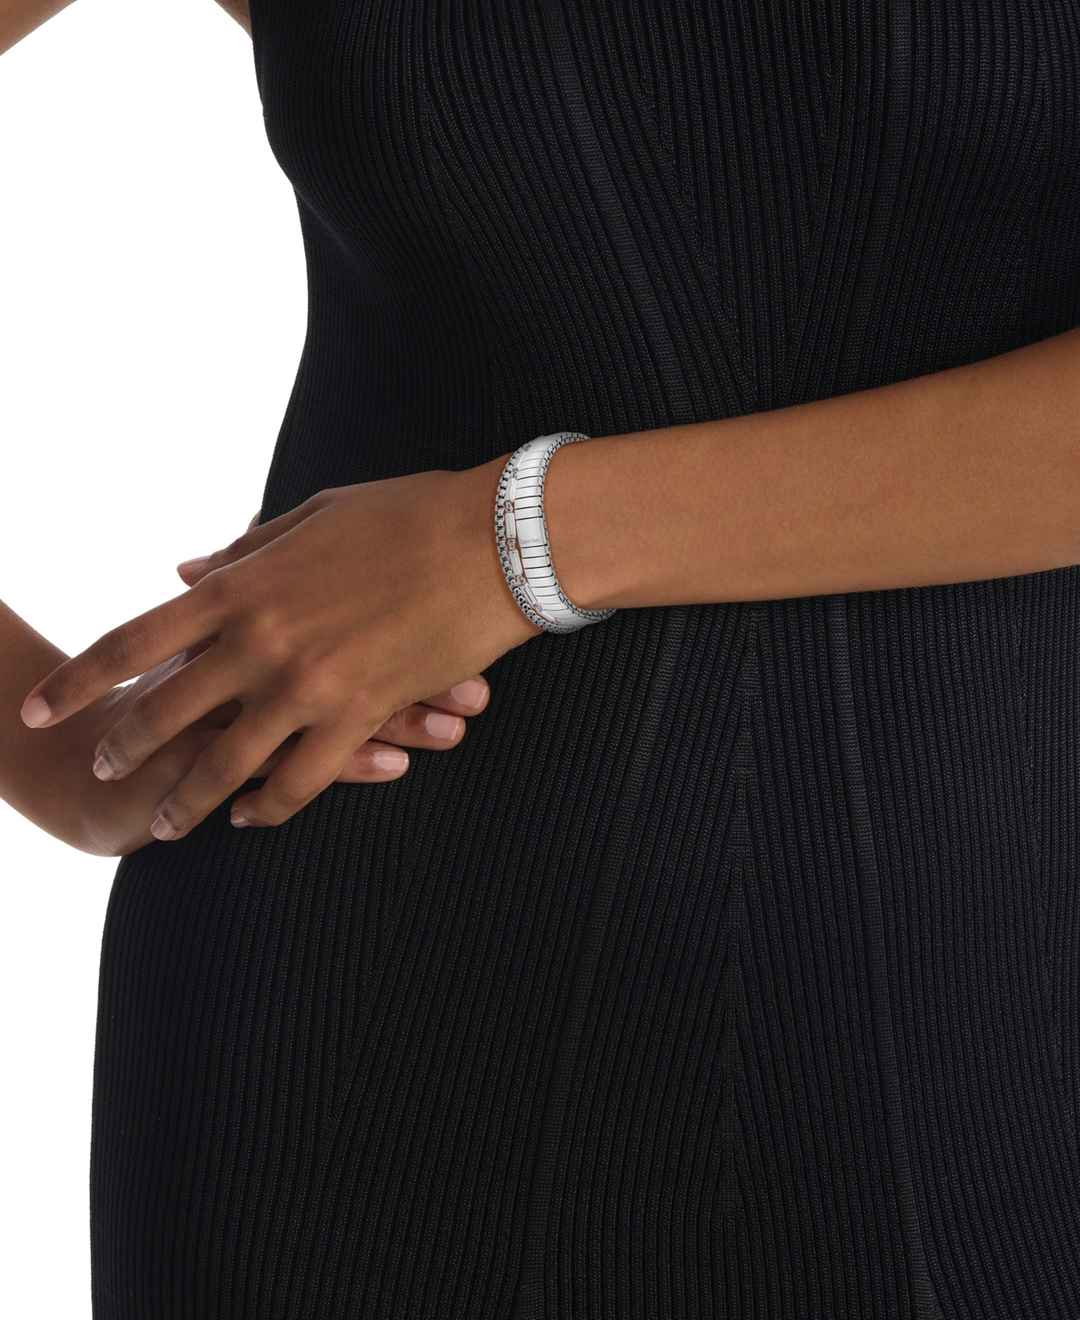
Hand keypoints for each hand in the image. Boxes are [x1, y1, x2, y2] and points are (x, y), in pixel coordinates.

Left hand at [20, 461, 534, 839]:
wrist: (493, 542)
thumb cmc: (407, 515)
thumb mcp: (313, 518)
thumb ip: (243, 553)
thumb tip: (184, 572)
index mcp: (242, 585)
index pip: (133, 639)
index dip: (78, 681)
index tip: (39, 710)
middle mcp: (260, 640)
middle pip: (164, 710)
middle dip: (123, 747)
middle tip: (100, 772)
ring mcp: (307, 685)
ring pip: (225, 763)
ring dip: (187, 799)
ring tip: (164, 825)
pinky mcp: (359, 716)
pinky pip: (299, 780)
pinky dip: (269, 806)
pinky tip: (252, 818)